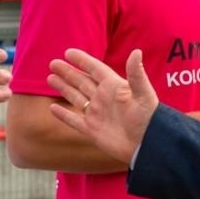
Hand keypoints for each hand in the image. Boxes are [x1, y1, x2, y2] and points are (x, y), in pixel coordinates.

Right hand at [46, 48, 157, 165]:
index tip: (68, 53)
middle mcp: (103, 98)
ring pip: (76, 97)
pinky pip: (74, 120)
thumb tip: (137, 52)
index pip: (95, 69)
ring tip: (50, 78)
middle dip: (68, 72)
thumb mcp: (144, 94)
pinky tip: (52, 108)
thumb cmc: (149, 119)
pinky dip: (63, 114)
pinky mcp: (92, 130)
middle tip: (53, 63)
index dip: (82, 60)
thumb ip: (136, 74)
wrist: (146, 146)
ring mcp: (96, 114)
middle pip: (82, 81)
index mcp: (114, 87)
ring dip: (63, 88)